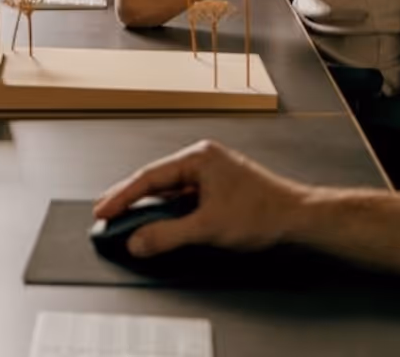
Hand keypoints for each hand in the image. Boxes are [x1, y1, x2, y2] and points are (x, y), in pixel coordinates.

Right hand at [93, 140, 308, 257]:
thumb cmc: (262, 213)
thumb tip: (137, 240)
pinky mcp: (216, 188)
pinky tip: (157, 223)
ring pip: (169, 190)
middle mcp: (202, 160)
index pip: (149, 177)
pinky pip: (182, 198)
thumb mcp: (207, 228)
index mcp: (198, 158)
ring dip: (148, 207)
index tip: (102, 210)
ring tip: (125, 221)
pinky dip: (167, 211)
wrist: (297, 217)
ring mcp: (210, 174)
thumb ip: (167, 235)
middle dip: (129, 199)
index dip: (122, 196)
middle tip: (104, 214)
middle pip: (155, 180)